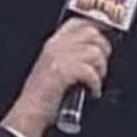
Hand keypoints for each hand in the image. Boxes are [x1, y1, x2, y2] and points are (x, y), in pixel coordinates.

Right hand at [1, 18, 111, 136]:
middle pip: (91, 33)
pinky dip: (96, 84)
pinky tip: (92, 92)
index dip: (96, 27)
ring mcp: (58, 57)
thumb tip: (97, 51)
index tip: (106, 39)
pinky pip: (90, 71)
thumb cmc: (43, 96)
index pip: (78, 23)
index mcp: (53, 43)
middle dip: (103, 49)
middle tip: (102, 66)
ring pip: (94, 52)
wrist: (30, 113)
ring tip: (96, 81)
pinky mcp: (62, 72)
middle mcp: (55, 46)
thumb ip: (71, 55)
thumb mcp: (54, 68)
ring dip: (101, 69)